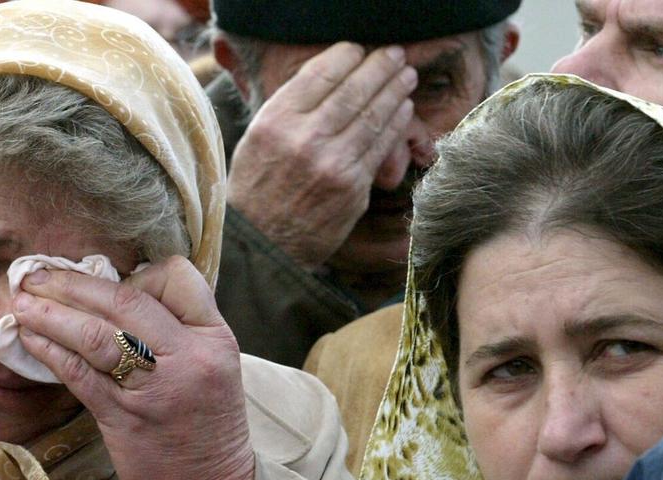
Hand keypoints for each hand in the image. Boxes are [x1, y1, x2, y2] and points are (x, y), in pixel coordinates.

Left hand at [12, 256, 254, 479]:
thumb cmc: (205, 431)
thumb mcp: (210, 369)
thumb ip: (175, 333)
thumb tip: (114, 300)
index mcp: (215, 338)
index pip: (177, 277)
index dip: (138, 273)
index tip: (108, 284)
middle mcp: (189, 356)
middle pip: (124, 299)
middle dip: (73, 283)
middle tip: (37, 275)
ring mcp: (157, 387)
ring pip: (95, 333)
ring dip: (50, 313)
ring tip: (21, 303)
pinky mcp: (125, 417)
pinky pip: (79, 373)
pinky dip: (51, 351)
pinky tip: (32, 341)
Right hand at [228, 42, 416, 268]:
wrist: (262, 245)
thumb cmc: (257, 191)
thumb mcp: (256, 141)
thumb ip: (288, 110)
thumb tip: (328, 77)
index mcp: (275, 122)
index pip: (319, 75)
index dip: (346, 56)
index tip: (359, 50)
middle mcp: (303, 139)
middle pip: (352, 90)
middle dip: (380, 67)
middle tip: (395, 55)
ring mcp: (331, 164)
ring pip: (373, 116)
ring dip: (395, 91)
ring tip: (406, 76)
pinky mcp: (352, 187)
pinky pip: (380, 146)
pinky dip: (396, 124)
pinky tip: (403, 110)